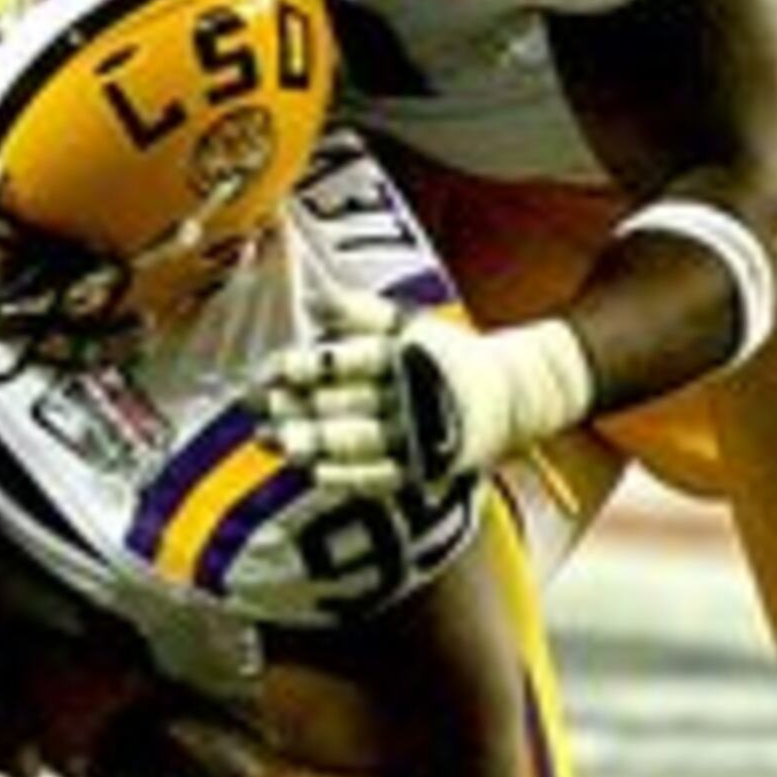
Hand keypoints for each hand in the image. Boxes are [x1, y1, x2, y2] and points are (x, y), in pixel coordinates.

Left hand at [253, 281, 589, 496]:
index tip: (272, 368)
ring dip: (317, 442)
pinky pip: (386, 477)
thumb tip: (311, 299)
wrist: (517, 395)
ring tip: (275, 442)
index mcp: (408, 354)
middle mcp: (415, 395)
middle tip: (258, 408)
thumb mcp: (410, 324)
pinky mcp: (428, 469)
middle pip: (351, 402)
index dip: (312, 364)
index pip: (354, 359)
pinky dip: (350, 477)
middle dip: (300, 406)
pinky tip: (313, 474)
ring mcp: (423, 435)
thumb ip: (360, 311)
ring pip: (363, 441)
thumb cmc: (448, 354)